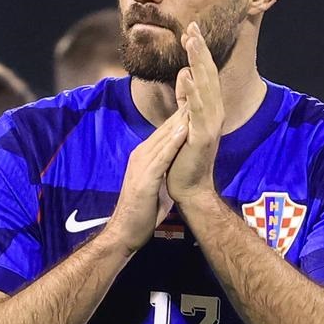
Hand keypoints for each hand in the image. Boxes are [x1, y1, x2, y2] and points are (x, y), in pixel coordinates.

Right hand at [103, 109, 188, 251]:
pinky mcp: (144, 179)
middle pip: (164, 129)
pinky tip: (184, 131)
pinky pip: (161, 157)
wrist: (126, 232)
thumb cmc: (142, 211)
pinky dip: (173, 143)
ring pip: (163, 139)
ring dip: (179, 121)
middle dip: (182, 111)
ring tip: (195, 103)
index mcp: (144, 157)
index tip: (197, 101)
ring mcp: (141, 166)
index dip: (181, 116)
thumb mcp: (156, 184)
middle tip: (198, 90)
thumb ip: (164, 170)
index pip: (165, 132)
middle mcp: (141, 156)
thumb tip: (176, 164)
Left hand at [166, 21, 226, 204]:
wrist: (189, 188)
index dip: (198, 52)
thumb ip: (186, 98)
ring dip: (198, 62)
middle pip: (207, 75)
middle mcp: (213, 113)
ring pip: (204, 87)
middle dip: (199, 49)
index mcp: (208, 109)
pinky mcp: (202, 136)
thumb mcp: (184, 121)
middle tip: (192, 25)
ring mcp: (210, 124)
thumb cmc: (184, 157)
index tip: (190, 29)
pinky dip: (192, 91)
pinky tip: (186, 74)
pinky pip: (197, 110)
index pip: (204, 74)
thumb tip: (185, 73)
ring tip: (191, 41)